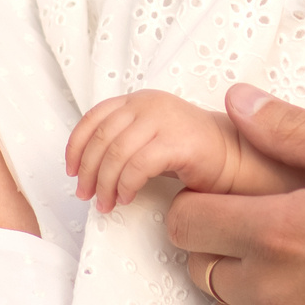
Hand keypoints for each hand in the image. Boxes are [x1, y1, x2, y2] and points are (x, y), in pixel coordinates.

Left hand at [66, 90, 244, 211]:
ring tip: (106, 203)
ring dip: (105, 183)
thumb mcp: (148, 138)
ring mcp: (164, 120)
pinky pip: (139, 165)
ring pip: (116, 152)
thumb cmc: (189, 152)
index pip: (94, 118)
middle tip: (85, 195)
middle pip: (102, 138)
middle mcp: (148, 104)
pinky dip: (126, 185)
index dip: (76, 146)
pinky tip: (126, 198)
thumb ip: (120, 142)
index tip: (70, 171)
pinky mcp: (178, 141)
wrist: (233, 156)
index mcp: (137, 101)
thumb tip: (87, 168)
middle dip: (88, 171)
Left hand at [167, 84, 304, 304]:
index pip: (185, 223)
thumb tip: (234, 100)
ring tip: (286, 284)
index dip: (202, 207)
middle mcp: (269, 294)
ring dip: (238, 304)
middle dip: (222, 251)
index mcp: (274, 231)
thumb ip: (291, 129)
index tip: (230, 205)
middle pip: (199, 271)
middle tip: (270, 239)